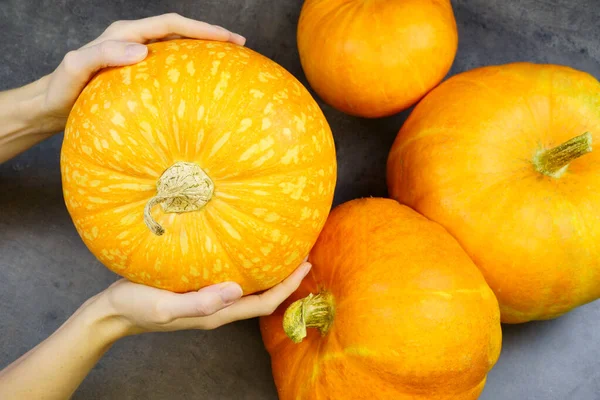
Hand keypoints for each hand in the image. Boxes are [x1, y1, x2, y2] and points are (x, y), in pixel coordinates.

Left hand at [39, 13, 245, 133]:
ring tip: (228, 62)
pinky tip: (202, 87)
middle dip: (211, 35)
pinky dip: (190, 69)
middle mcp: (133, 40)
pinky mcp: (138, 74)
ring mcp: (136, 56)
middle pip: (180, 30)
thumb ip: (103, 55)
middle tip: (240, 46)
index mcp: (124, 34)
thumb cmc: (62, 91)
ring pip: (177, 47)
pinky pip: (170, 67)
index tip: (229, 39)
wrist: (51, 107)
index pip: (171, 23)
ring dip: (203, 51)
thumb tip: (142, 51)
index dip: (202, 28)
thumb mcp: (75, 69)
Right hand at [102, 260, 311, 335]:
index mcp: (215, 314)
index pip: (263, 304)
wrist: (113, 311)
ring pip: (250, 290)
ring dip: (269, 274)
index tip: (306, 265)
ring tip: (282, 251)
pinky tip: (247, 252)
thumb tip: (237, 290)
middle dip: (285, 279)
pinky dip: (249, 269)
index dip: (288, 287)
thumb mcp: (165, 306)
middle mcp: (218, 308)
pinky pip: (233, 281)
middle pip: (262, 298)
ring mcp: (209, 300)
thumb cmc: (136, 306)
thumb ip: (201, 302)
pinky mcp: (199, 291)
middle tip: (302, 253)